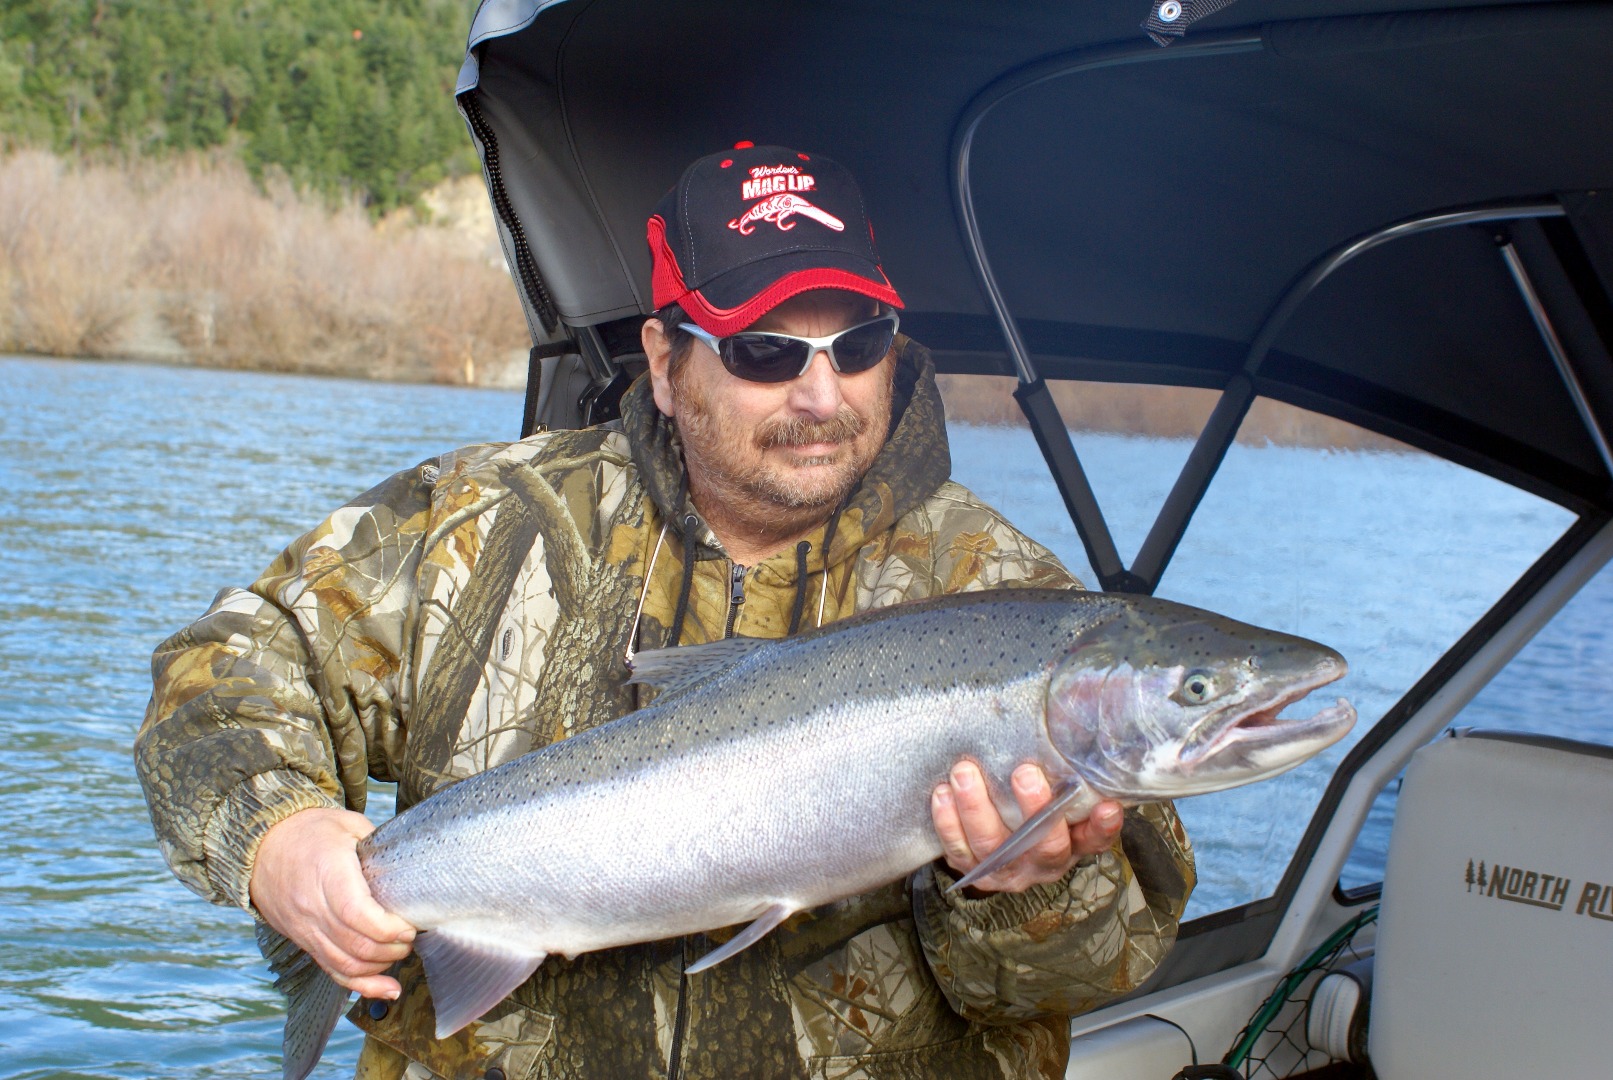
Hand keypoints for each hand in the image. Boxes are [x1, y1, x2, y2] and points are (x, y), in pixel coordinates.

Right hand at [249, 806, 415, 998]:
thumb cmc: (308, 831)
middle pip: (355, 944)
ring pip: (345, 964)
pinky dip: (361, 985)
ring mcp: (306, 928)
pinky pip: (332, 971)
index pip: (356, 914)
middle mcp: (313, 907)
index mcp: (327, 872)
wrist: (262, 845)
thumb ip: (378, 844)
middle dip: (393, 947)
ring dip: (380, 966)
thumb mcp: (347, 824)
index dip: (388, 928)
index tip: (409, 925)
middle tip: (411, 935)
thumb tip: (410, 862)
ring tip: (399, 951)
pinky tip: (385, 988)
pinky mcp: (304, 941)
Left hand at [931, 761, 1122, 894]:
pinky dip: (948, 823)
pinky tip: (942, 794)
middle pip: (1045, 846)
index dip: (1102, 826)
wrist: (997, 836)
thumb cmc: (1034, 800)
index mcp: (1074, 843)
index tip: (1107, 806)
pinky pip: (958, 851)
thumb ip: (1066, 762)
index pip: (1096, 838)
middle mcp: (1045, 862)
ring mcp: (1008, 870)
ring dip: (976, 809)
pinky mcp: (974, 870)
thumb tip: (1073, 703)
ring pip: (993, 847)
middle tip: (1024, 773)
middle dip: (1034, 809)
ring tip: (964, 773)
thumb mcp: (1057, 786)